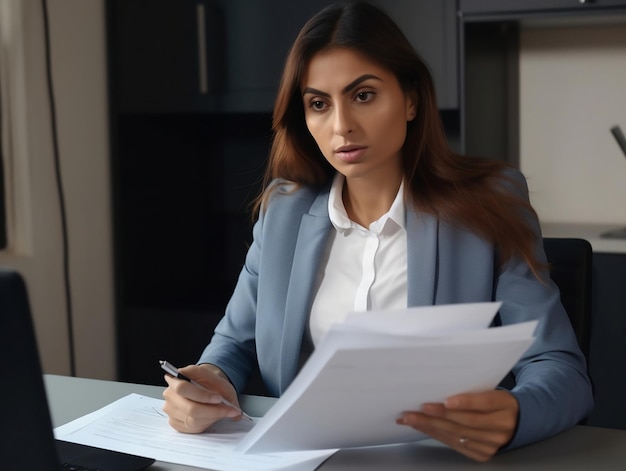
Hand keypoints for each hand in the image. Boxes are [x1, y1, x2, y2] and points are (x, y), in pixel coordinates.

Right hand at [162, 363, 241, 432]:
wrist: (205, 386)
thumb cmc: (210, 382)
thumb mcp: (218, 379)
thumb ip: (225, 391)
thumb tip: (233, 408)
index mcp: (177, 378)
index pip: (183, 388)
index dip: (202, 395)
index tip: (219, 398)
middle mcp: (170, 394)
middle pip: (190, 408)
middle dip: (213, 411)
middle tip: (229, 410)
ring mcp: (170, 409)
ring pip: (193, 420)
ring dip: (212, 418)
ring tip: (223, 412)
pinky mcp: (174, 422)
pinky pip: (192, 428)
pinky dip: (206, 423)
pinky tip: (212, 416)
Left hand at [396, 390, 518, 461]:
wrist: (516, 420)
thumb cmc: (495, 400)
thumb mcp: (491, 389)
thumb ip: (472, 389)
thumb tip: (438, 384)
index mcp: (505, 404)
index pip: (485, 403)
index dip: (465, 402)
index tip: (446, 400)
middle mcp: (501, 427)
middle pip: (467, 422)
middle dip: (439, 415)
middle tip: (416, 409)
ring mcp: (493, 443)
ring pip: (458, 435)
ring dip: (431, 426)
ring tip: (410, 419)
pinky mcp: (483, 454)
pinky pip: (456, 445)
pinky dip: (437, 435)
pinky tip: (423, 428)